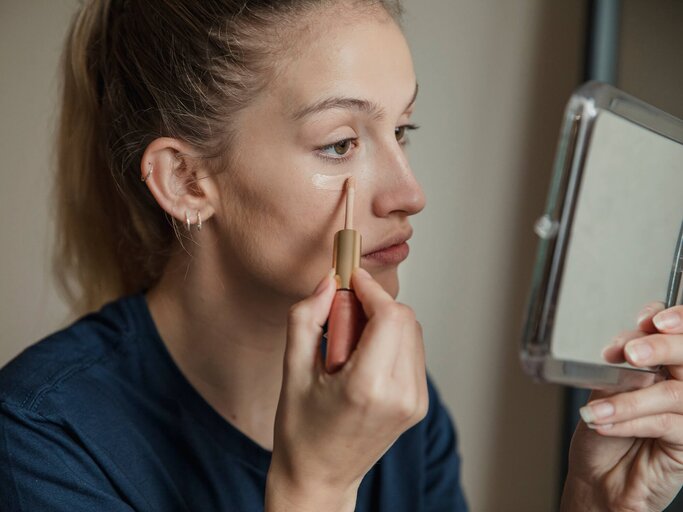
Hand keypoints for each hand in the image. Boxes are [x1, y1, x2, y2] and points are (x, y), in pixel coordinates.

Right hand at [265, 267, 427, 511]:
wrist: (319, 478)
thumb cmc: (300, 431)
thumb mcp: (292, 370)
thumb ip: (307, 318)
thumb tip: (327, 282)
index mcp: (367, 387)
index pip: (390, 316)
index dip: (371, 289)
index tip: (351, 278)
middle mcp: (400, 395)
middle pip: (404, 319)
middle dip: (374, 305)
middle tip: (341, 317)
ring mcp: (414, 402)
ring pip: (412, 332)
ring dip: (383, 322)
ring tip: (349, 345)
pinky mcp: (418, 404)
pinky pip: (412, 352)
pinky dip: (390, 341)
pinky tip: (362, 358)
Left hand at [562, 302, 682, 511]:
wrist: (598, 477)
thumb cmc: (602, 430)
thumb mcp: (606, 387)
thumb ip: (623, 364)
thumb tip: (630, 343)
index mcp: (666, 363)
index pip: (680, 331)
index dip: (674, 319)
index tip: (648, 320)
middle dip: (660, 347)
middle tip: (631, 354)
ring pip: (673, 392)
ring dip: (629, 398)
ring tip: (597, 408)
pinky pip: (665, 423)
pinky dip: (628, 421)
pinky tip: (603, 423)